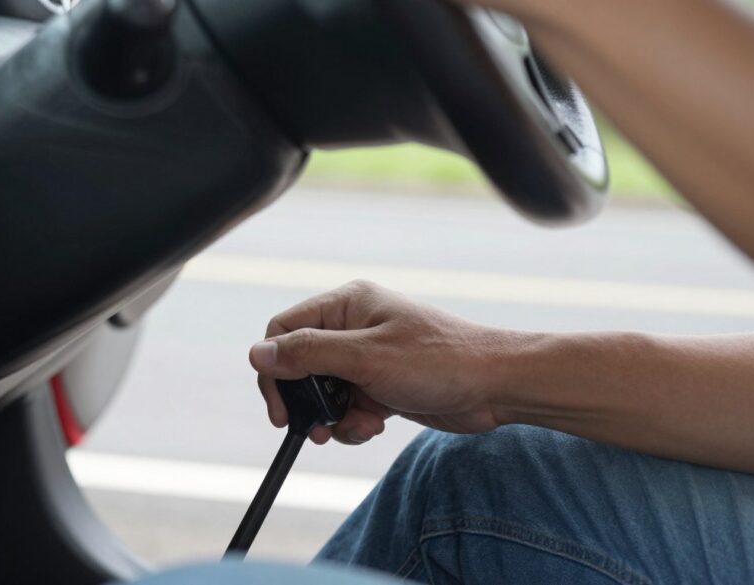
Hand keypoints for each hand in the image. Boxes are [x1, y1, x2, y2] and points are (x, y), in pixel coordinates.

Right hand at [249, 281, 522, 444]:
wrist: (495, 387)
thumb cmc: (438, 361)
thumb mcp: (365, 358)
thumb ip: (308, 354)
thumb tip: (257, 353)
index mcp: (348, 304)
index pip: (285, 330)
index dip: (275, 368)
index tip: (281, 407)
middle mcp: (354, 326)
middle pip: (300, 363)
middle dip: (305, 399)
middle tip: (310, 428)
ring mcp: (368, 357)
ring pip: (324, 391)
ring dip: (331, 416)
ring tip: (354, 426)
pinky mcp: (382, 385)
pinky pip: (348, 406)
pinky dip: (354, 422)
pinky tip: (374, 426)